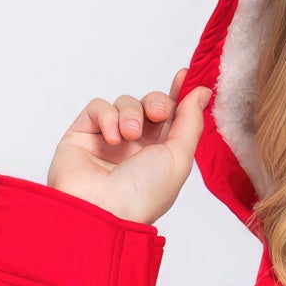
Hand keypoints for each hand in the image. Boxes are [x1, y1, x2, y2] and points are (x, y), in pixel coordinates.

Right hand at [46, 68, 211, 225]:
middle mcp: (136, 148)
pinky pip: (99, 107)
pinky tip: (111, 137)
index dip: (178, 95)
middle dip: (157, 102)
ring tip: (128, 135)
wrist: (102, 209)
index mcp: (161, 157)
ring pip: (125, 103)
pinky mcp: (83, 134)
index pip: (172, 118)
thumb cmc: (143, 194)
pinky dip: (107, 116)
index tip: (185, 75)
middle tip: (157, 113)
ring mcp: (109, 141)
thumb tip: (202, 92)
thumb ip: (191, 122)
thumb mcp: (179, 157)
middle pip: (150, 105)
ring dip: (131, 114)